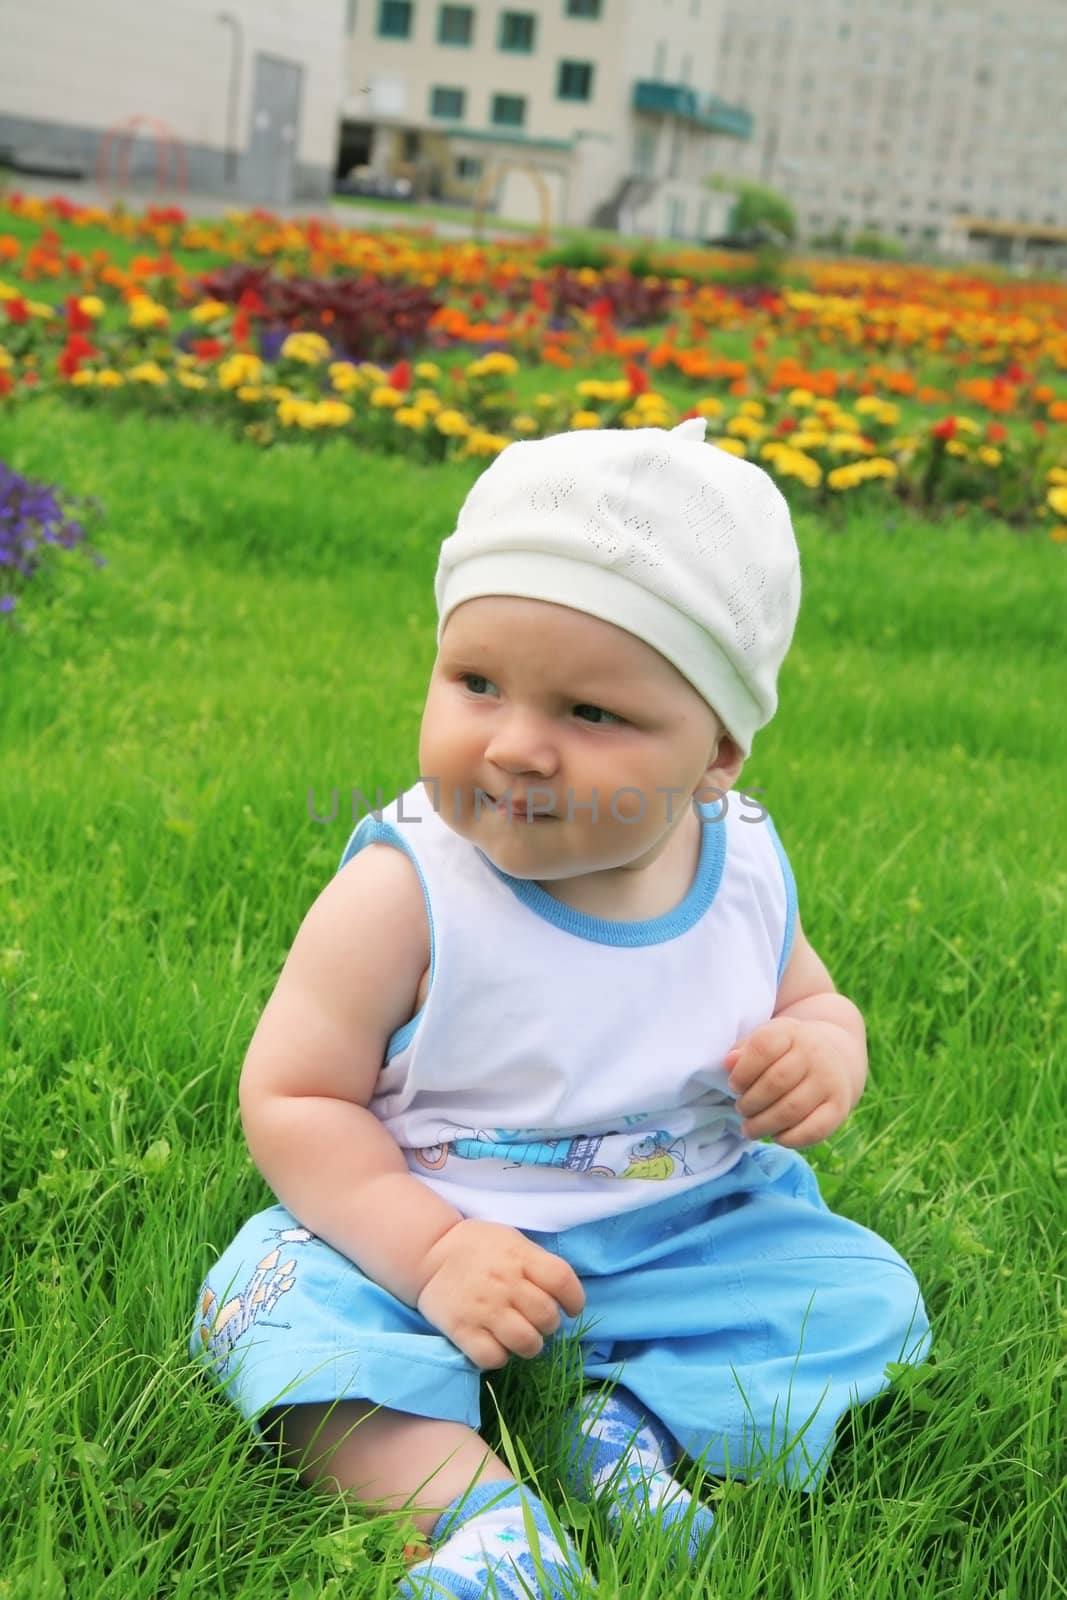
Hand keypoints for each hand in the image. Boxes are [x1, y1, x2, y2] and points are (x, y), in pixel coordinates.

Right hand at [415, 1219, 585, 1369]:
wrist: (430, 1252)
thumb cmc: (479, 1247)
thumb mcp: (512, 1241)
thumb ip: (536, 1264)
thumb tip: (562, 1296)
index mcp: (520, 1256)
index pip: (562, 1280)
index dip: (574, 1299)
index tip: (571, 1308)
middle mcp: (504, 1283)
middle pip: (547, 1317)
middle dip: (549, 1325)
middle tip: (537, 1321)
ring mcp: (483, 1309)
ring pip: (527, 1343)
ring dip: (530, 1345)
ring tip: (520, 1336)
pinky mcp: (462, 1330)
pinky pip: (494, 1358)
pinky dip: (499, 1356)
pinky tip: (495, 1343)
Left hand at [724, 1018, 859, 1147]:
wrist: (836, 1058)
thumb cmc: (787, 1053)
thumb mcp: (767, 1040)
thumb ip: (744, 1051)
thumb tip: (729, 1063)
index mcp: (791, 1032)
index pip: (763, 1047)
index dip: (742, 1072)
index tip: (734, 1085)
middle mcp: (814, 1053)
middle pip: (775, 1082)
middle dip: (750, 1103)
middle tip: (741, 1110)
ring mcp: (830, 1080)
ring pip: (791, 1110)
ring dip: (763, 1125)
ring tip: (750, 1128)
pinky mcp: (840, 1107)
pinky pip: (812, 1130)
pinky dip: (788, 1138)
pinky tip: (776, 1135)